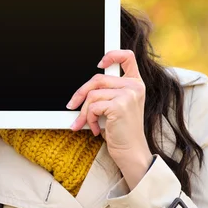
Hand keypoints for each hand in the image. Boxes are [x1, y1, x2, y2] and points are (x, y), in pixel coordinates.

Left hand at [66, 49, 151, 164]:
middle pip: (97, 78)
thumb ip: (108, 92)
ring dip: (84, 112)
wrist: (131, 152)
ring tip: (84, 124)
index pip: (127, 56)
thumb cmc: (121, 131)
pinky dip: (88, 119)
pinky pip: (93, 106)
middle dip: (80, 94)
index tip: (99, 64)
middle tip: (71, 105)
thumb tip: (82, 90)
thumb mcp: (116, 106)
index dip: (111, 55)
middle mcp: (134, 86)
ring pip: (92, 94)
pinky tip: (95, 129)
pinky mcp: (120, 105)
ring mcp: (128, 94)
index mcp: (135, 83)